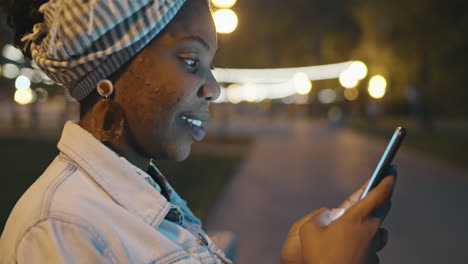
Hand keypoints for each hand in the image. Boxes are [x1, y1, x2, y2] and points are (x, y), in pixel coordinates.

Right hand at [280, 167, 395, 263]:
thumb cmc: (320, 257)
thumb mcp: (309, 230)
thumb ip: (319, 216)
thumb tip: (329, 215)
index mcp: (358, 218)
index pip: (380, 194)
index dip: (387, 179)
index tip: (392, 169)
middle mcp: (371, 231)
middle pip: (382, 209)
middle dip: (382, 196)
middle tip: (382, 186)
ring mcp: (373, 248)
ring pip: (379, 229)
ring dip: (374, 220)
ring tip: (365, 216)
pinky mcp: (372, 261)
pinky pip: (372, 246)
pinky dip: (366, 240)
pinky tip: (354, 244)